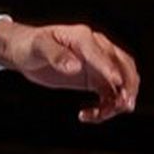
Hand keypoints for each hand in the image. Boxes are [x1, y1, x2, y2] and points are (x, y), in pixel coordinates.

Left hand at [0, 21, 139, 123]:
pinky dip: (106, 107)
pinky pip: (110, 94)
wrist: (25, 51)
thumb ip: (56, 55)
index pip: (102, 53)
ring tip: (100, 115)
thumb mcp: (38, 47)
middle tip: (121, 106)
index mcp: (83, 37)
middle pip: (124, 66)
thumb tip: (75, 66)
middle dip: (127, 86)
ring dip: (119, 100)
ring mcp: (98, 65)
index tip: (117, 83)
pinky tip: (88, 115)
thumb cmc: (31, 45)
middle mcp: (97, 49)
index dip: (111, 68)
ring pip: (122, 83)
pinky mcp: (96, 79)